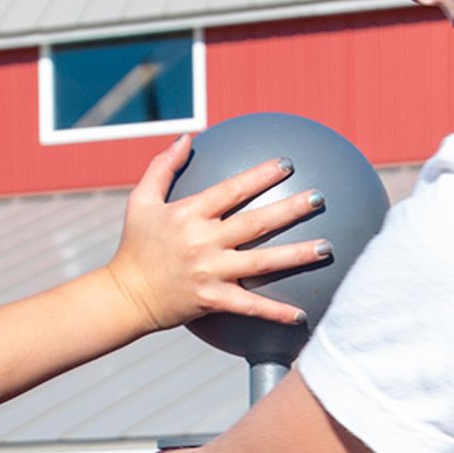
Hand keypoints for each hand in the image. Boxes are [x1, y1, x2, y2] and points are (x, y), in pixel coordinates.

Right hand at [101, 137, 334, 334]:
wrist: (125, 295)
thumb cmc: (135, 245)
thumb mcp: (141, 200)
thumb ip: (163, 166)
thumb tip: (187, 137)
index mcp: (189, 214)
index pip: (232, 189)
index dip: (260, 175)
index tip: (287, 164)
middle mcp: (203, 241)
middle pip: (256, 222)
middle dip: (290, 209)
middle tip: (319, 198)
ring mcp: (210, 272)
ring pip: (262, 262)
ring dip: (297, 255)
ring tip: (327, 247)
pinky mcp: (213, 300)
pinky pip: (250, 306)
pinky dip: (275, 312)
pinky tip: (302, 315)